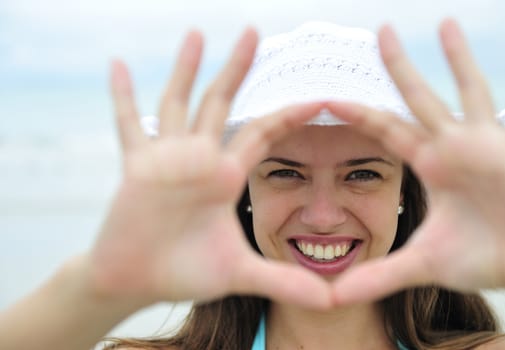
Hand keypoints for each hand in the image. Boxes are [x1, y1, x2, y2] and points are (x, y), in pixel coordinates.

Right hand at [88, 29, 330, 308]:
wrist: (138, 280)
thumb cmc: (186, 272)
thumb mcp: (239, 272)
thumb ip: (283, 282)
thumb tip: (331, 303)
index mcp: (227, 175)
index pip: (265, 133)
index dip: (291, 114)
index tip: (319, 95)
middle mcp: (200, 158)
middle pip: (223, 102)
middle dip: (238, 68)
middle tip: (255, 31)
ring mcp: (167, 157)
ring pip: (179, 102)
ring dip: (187, 68)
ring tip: (197, 32)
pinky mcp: (137, 166)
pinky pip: (129, 124)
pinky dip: (123, 96)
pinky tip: (118, 66)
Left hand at [327, 19, 504, 303]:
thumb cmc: (482, 256)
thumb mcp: (424, 263)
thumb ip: (380, 276)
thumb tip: (332, 296)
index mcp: (428, 164)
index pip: (384, 130)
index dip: (358, 113)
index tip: (328, 96)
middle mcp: (453, 145)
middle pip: (418, 97)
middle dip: (399, 66)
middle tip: (381, 29)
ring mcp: (489, 141)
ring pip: (468, 89)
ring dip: (459, 58)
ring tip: (446, 23)